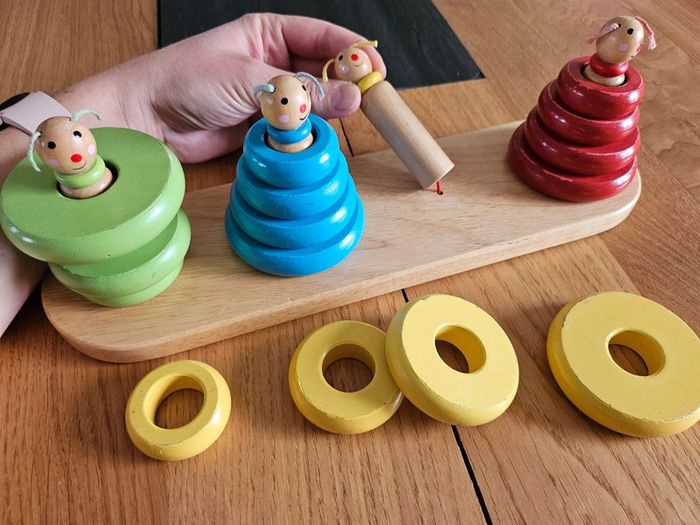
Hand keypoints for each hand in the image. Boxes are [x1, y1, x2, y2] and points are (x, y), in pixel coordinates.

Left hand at [56, 13, 385, 162]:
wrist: (148, 119)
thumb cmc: (184, 80)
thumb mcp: (247, 78)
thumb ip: (299, 90)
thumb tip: (348, 98)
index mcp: (269, 33)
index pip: (324, 35)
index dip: (353, 51)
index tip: (375, 70)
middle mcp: (274, 62)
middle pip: (326, 69)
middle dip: (346, 84)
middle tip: (367, 100)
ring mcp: (271, 96)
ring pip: (315, 102)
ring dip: (329, 112)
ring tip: (341, 119)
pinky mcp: (265, 126)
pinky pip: (298, 128)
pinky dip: (310, 134)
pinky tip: (316, 136)